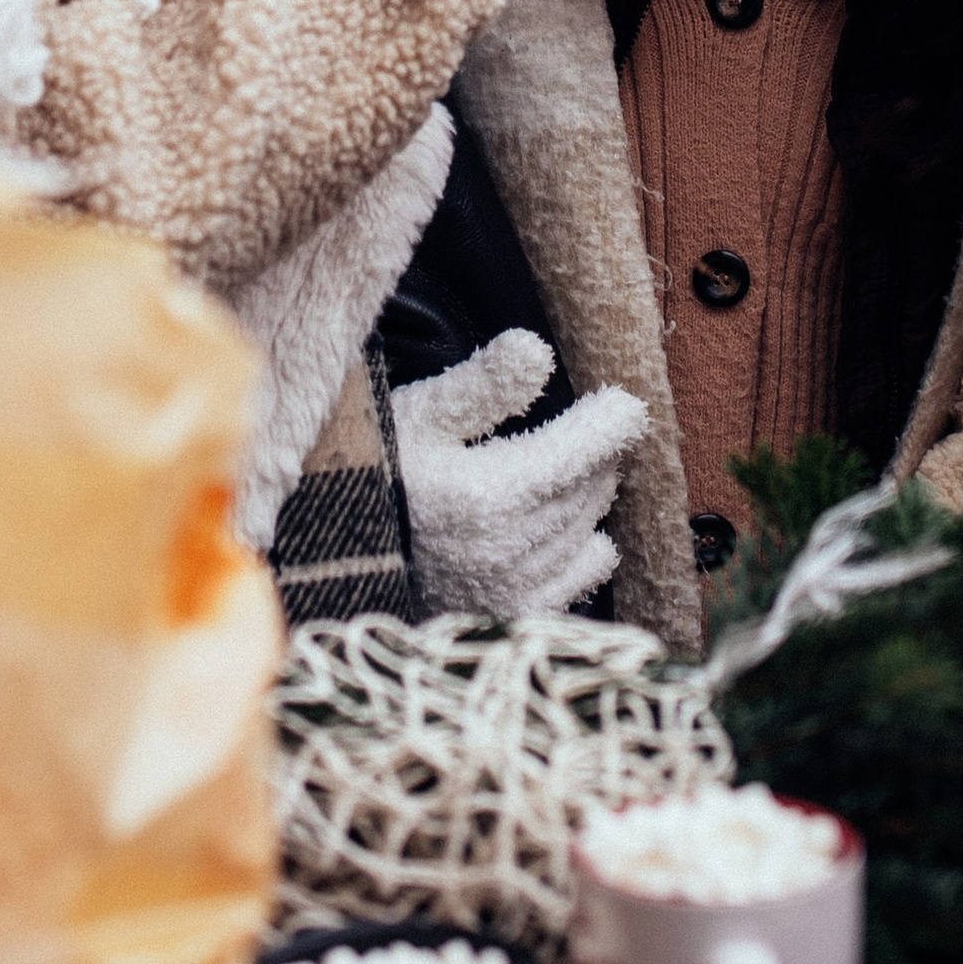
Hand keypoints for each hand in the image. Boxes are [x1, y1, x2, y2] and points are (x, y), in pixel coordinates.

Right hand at [394, 331, 647, 615]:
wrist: (339, 551)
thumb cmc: (380, 470)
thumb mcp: (419, 415)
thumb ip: (483, 385)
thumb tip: (537, 349)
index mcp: (490, 493)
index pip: (588, 449)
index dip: (616, 419)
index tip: (623, 402)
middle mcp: (511, 547)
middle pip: (594, 485)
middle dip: (593, 452)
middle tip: (577, 428)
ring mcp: (516, 588)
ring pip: (592, 525)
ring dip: (587, 495)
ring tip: (561, 472)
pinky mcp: (515, 614)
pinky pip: (586, 573)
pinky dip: (585, 545)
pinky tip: (559, 527)